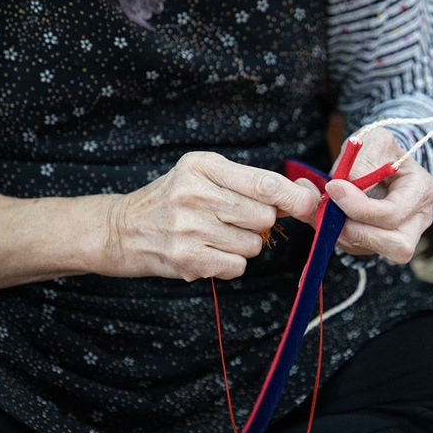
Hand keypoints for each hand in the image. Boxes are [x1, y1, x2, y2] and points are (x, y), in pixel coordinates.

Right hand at [103, 152, 320, 280]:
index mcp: (204, 166)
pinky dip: (230, 264)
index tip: (310, 203)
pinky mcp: (187, 259)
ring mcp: (190, 228)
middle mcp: (195, 193)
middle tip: (233, 220)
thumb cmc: (173, 200)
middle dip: (259, 222)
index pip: (265, 183)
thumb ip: (251, 184)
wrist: (122, 229)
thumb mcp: (204, 176)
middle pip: (264, 217)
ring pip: (253, 244)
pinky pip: (238, 266)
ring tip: (214, 235)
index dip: (295, 197)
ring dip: (243, 245)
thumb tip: (305, 196)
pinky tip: (208, 252)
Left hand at [323, 127, 432, 263]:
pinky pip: (358, 249)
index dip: (360, 207)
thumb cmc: (380, 149)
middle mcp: (417, 220)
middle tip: (331, 209)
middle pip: (396, 245)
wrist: (378, 160)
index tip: (334, 187)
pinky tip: (330, 215)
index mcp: (421, 191)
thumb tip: (344, 186)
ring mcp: (401, 235)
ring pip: (375, 252)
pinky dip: (339, 236)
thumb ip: (362, 162)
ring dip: (345, 234)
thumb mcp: (374, 141)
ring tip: (328, 210)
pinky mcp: (380, 244)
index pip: (394, 213)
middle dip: (357, 231)